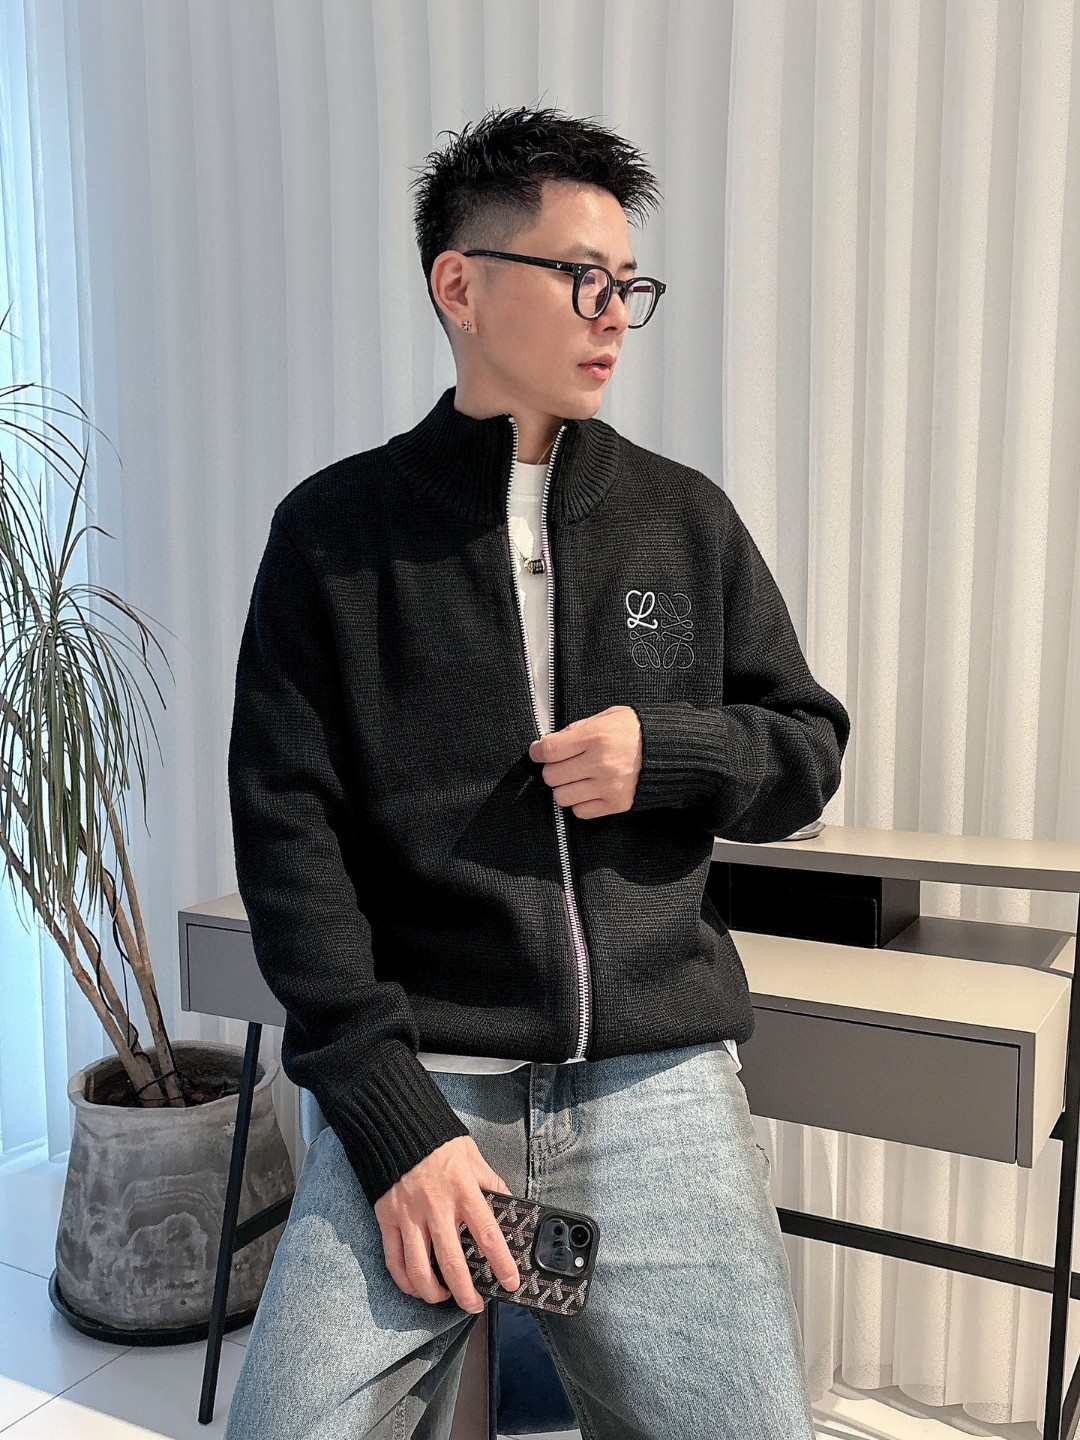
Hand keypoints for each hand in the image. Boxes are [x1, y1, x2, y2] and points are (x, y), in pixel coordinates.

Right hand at [373, 1135, 520, 1311]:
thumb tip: (510, 1208)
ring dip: (434, 1293)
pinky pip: (394, 1260)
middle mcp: (436, 1206)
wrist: (398, 1124)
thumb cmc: (439, 1142)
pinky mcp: (388, 1218)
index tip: (511, 1282)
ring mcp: (409, 1214)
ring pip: (419, 1270)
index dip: (502, 1263)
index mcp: (463, 1190)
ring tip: (445, 1298)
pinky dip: (405, 1281)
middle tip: (475, 1305)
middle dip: (466, 1293)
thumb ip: (492, 1184)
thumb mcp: (474, 1157)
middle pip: (452, 1262)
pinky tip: (416, 1287)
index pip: (487, 1235)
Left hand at [528, 705, 642, 817]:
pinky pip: (581, 811)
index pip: (549, 750)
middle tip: (563, 764)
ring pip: (562, 797)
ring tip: (577, 778)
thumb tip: (549, 742)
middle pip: (552, 776)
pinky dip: (580, 803)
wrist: (671, 749)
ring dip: (565, 788)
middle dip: (553, 769)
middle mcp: (600, 763)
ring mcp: (608, 786)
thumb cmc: (637, 730)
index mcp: (596, 737)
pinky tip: (589, 790)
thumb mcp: (607, 717)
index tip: (538, 751)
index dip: (537, 751)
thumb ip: (577, 729)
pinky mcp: (617, 803)